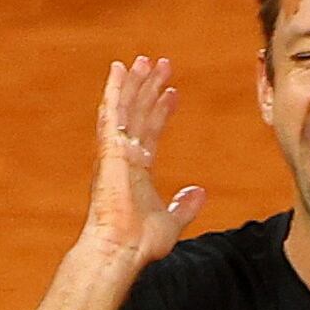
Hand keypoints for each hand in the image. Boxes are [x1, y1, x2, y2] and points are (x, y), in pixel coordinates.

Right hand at [85, 56, 206, 265]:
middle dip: (149, 89)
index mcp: (136, 171)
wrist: (121, 249)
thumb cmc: (140, 242)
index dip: (162, 111)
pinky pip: (112, 114)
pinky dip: (114, 90)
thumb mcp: (172, 220)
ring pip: (126, 109)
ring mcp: (114, 152)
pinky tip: (119, 69)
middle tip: (162, 65)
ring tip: (145, 60)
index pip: (151, 133)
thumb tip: (200, 192)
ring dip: (135, 83)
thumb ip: (185, 205)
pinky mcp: (108, 150)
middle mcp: (123, 157)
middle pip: (138, 114)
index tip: (173, 93)